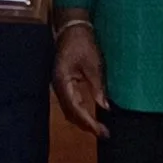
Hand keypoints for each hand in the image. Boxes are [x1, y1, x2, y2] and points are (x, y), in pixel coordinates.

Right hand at [52, 18, 108, 134]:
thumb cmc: (82, 43)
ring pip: (69, 109)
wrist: (71, 28)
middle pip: (70, 112)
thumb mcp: (93, 64)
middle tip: (103, 133)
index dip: (88, 122)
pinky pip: (70, 102)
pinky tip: (90, 115)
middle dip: (86, 125)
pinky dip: (80, 111)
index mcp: (62, 81)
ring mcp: (59, 85)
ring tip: (98, 128)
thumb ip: (98, 87)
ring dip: (82, 120)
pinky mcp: (64, 83)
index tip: (101, 131)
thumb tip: (105, 107)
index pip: (74, 108)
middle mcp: (57, 86)